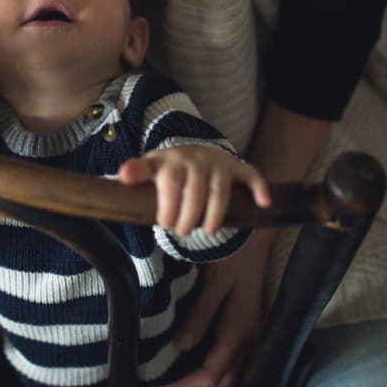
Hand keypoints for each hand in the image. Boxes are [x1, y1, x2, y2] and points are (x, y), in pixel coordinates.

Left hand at [117, 145, 269, 235]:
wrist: (191, 154)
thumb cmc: (168, 169)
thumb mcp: (150, 168)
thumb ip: (137, 172)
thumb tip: (122, 175)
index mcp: (173, 160)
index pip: (171, 183)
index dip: (169, 207)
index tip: (165, 223)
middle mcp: (197, 159)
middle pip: (196, 191)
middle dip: (189, 215)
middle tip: (182, 232)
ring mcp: (218, 163)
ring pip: (220, 191)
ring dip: (215, 213)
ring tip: (208, 231)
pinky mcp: (236, 168)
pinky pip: (251, 176)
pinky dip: (259, 188)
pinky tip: (263, 203)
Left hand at [151, 229, 274, 386]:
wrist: (255, 241)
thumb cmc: (233, 256)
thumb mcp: (215, 282)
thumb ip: (200, 316)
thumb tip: (181, 347)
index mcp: (238, 332)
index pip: (211, 375)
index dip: (184, 386)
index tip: (158, 386)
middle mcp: (249, 341)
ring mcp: (252, 339)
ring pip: (231, 382)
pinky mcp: (250, 333)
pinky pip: (235, 370)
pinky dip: (215, 380)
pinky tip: (197, 376)